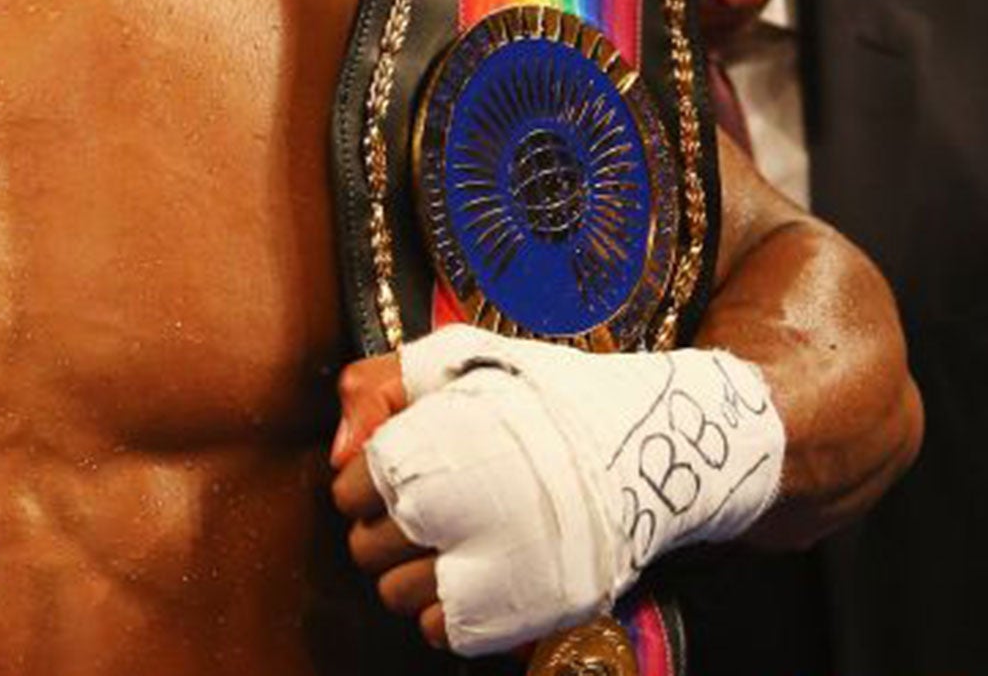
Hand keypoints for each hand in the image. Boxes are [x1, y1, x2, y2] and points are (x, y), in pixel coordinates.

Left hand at [333, 327, 784, 657]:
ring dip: (405, 574)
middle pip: (366, 547)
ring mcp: (502, 564)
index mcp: (438, 441)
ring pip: (397, 596)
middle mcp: (466, 507)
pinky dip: (443, 612)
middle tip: (419, 508)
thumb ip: (376, 387)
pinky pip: (444, 632)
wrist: (648, 440)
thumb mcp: (454, 356)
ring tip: (441, 544)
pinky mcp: (531, 607)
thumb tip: (339, 456)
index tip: (396, 469)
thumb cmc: (538, 396)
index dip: (366, 480)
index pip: (351, 489)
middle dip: (380, 528)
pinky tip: (467, 577)